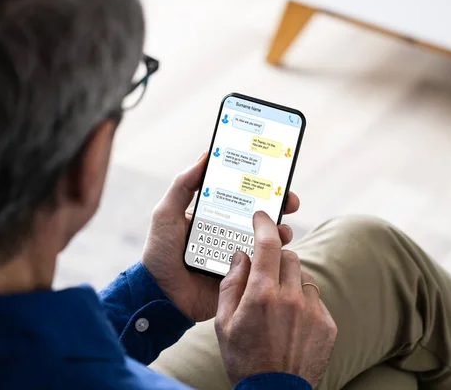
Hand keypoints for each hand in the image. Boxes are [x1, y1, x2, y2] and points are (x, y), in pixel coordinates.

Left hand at [142, 153, 299, 321]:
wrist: (161, 295)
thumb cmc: (160, 253)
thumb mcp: (166, 214)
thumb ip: (183, 185)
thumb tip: (205, 156)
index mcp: (213, 215)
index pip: (240, 195)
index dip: (258, 185)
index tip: (274, 176)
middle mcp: (228, 231)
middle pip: (259, 214)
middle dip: (278, 205)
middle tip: (289, 200)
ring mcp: (236, 253)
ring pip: (266, 238)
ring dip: (280, 230)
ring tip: (283, 230)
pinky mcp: (242, 274)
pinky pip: (263, 263)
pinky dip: (274, 256)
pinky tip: (277, 251)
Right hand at [215, 211, 336, 386]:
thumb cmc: (243, 358)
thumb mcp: (223, 322)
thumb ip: (231, 284)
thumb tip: (241, 256)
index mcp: (262, 295)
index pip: (268, 245)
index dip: (264, 224)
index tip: (261, 217)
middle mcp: (291, 298)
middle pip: (289, 256)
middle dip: (275, 258)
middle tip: (263, 273)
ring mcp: (313, 312)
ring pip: (303, 277)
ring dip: (289, 281)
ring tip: (277, 305)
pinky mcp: (327, 325)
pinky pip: (315, 298)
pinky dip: (303, 301)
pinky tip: (291, 321)